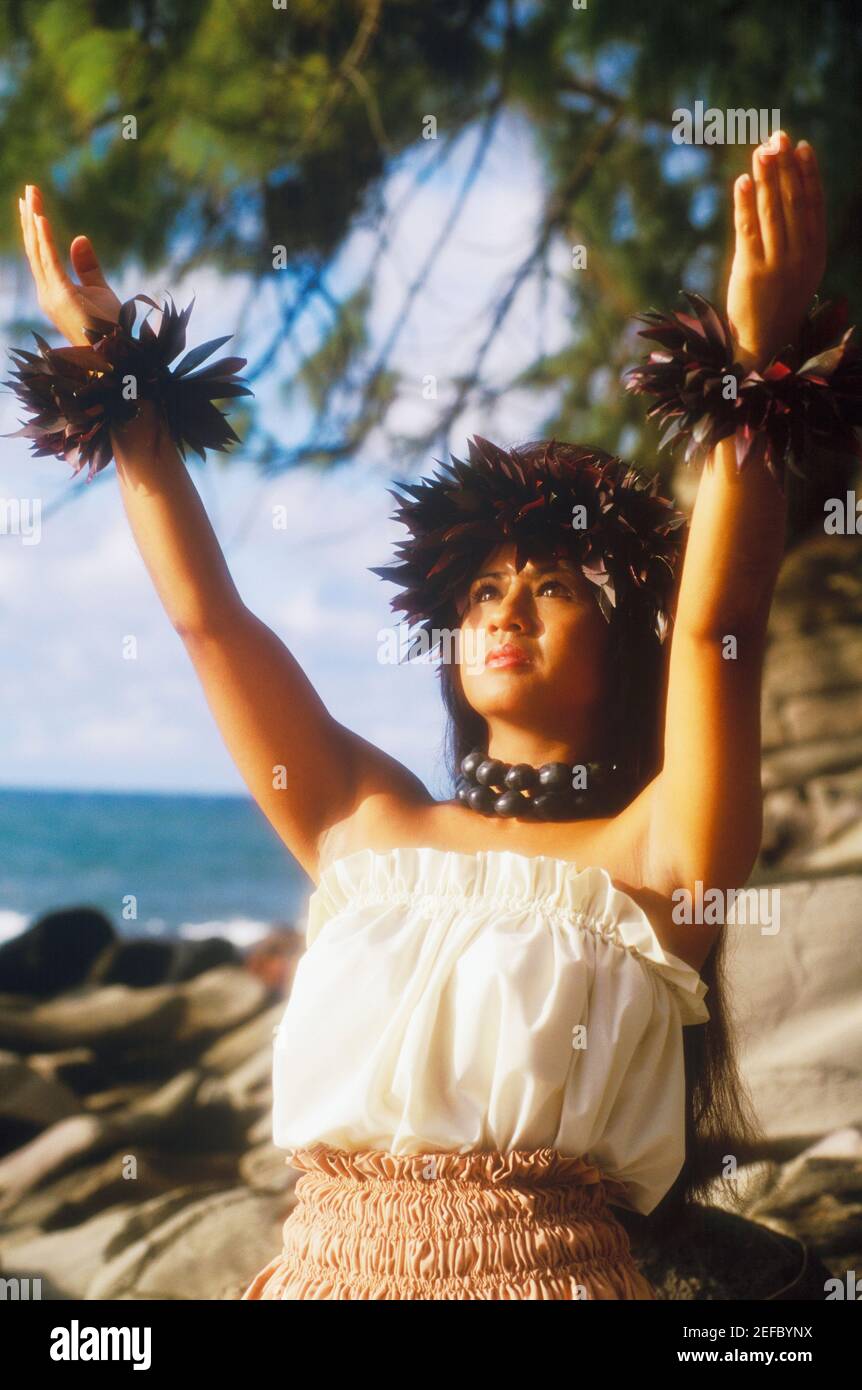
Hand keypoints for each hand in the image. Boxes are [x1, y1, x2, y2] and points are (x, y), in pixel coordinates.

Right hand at [18, 183, 122, 347]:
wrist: (116, 356)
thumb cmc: (109, 329)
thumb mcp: (99, 290)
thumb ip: (87, 266)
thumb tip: (79, 237)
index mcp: (53, 291)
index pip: (40, 254)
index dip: (36, 229)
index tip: (33, 204)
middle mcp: (46, 293)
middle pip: (34, 249)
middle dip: (30, 218)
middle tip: (28, 190)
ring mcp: (51, 296)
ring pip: (38, 251)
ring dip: (34, 221)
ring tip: (31, 195)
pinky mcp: (61, 297)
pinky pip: (50, 263)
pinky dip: (45, 240)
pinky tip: (41, 218)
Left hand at [725, 130, 826, 372]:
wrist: (764, 347)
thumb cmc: (778, 305)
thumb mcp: (798, 271)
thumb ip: (797, 239)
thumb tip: (787, 196)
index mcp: (816, 254)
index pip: (813, 205)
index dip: (807, 174)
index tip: (801, 147)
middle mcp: (800, 257)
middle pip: (793, 203)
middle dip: (784, 167)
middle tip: (777, 137)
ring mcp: (776, 265)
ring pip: (772, 212)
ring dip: (766, 177)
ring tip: (761, 151)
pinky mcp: (751, 272)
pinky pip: (748, 230)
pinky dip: (745, 203)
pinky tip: (743, 180)